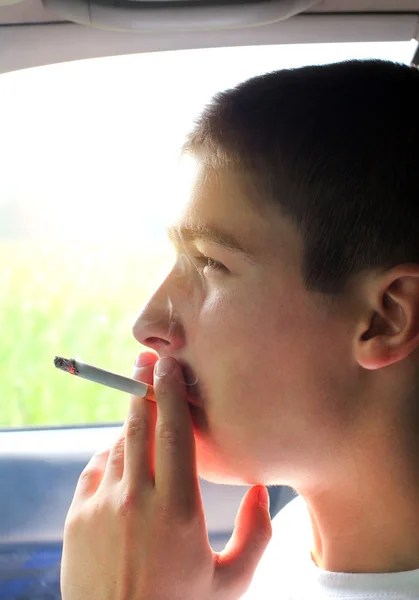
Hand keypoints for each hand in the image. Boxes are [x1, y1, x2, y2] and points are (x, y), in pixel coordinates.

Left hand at [60, 352, 271, 599]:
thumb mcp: (229, 583)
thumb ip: (256, 535)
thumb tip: (263, 490)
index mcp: (178, 511)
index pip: (173, 434)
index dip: (171, 394)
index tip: (169, 366)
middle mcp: (137, 500)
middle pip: (139, 426)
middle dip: (143, 388)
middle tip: (145, 362)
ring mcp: (102, 507)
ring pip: (118, 445)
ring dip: (131, 426)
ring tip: (144, 415)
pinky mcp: (77, 517)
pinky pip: (95, 468)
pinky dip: (110, 455)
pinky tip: (122, 460)